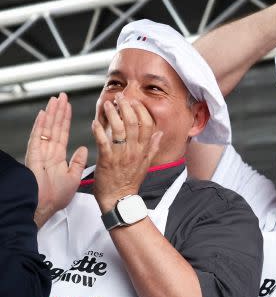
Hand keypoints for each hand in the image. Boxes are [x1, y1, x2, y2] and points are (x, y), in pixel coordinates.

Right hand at [25, 93, 87, 227]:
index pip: (62, 133)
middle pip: (54, 127)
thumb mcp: (73, 177)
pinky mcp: (34, 155)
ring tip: (55, 100)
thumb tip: (84, 149)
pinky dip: (40, 125)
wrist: (44, 206)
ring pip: (46, 129)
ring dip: (51, 114)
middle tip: (62, 97)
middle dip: (58, 111)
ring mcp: (40, 153)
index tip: (68, 107)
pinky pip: (37, 137)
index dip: (65, 120)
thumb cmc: (55, 197)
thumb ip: (78, 162)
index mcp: (57, 157)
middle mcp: (48, 152)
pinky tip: (44, 114)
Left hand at [90, 98, 162, 213]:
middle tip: (120, 97)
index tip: (135, 102)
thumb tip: (159, 134)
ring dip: (112, 115)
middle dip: (126, 107)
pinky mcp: (107, 160)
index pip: (148, 126)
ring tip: (107, 105)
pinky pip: (103, 141)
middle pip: (134, 124)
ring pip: (119, 129)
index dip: (142, 111)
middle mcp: (134, 151)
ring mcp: (121, 155)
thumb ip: (152, 147)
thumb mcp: (146, 164)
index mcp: (143, 151)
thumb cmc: (129, 182)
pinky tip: (95, 122)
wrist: (119, 199)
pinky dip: (98, 130)